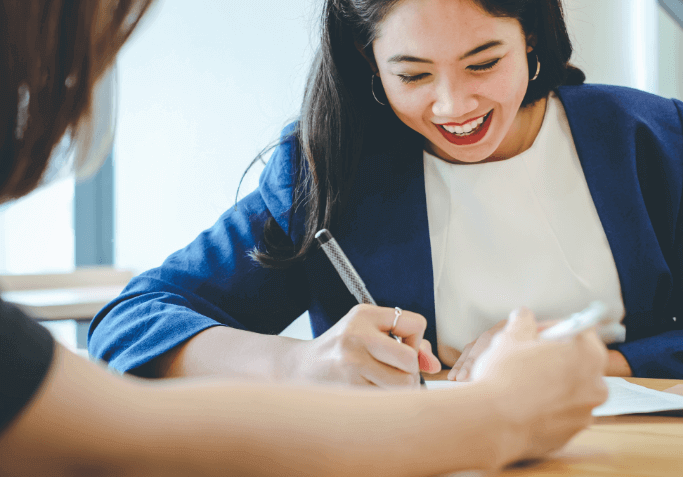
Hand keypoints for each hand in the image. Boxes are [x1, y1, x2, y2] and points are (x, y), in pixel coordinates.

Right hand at [294, 304, 440, 387]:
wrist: (300, 367)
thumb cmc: (343, 348)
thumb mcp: (371, 331)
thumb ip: (409, 342)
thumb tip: (434, 366)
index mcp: (364, 314)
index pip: (416, 324)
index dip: (415, 341)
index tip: (400, 346)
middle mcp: (357, 335)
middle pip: (410, 359)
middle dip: (410, 370)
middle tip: (395, 372)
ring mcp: (351, 363)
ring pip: (402, 383)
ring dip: (400, 388)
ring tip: (384, 382)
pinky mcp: (348, 387)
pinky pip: (387, 399)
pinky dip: (386, 399)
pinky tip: (371, 391)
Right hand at [470, 307, 607, 463]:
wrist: (492, 422)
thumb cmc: (505, 375)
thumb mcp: (510, 338)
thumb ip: (522, 322)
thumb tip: (524, 315)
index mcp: (588, 355)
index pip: (581, 330)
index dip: (554, 328)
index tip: (534, 333)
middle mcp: (596, 386)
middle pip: (578, 362)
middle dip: (555, 357)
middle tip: (527, 357)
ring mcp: (584, 414)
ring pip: (569, 391)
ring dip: (551, 383)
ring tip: (520, 384)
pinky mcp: (570, 435)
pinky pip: (560, 415)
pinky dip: (545, 408)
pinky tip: (521, 404)